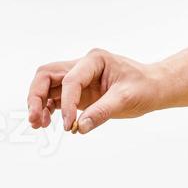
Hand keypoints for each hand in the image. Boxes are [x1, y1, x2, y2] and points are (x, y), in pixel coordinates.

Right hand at [27, 50, 163, 133]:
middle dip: (36, 96)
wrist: (152, 88)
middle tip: (35, 119)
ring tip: (38, 124)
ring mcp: (78, 79)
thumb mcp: (126, 99)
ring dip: (38, 103)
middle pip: (46, 75)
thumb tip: (79, 127)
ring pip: (46, 86)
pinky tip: (47, 123)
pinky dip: (47, 109)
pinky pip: (54, 97)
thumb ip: (102, 112)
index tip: (68, 124)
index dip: (66, 103)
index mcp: (94, 60)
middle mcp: (82, 66)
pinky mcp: (77, 92)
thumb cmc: (144, 87)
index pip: (71, 80)